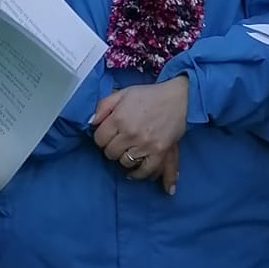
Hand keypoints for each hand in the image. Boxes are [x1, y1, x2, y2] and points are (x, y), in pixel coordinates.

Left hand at [90, 79, 189, 193]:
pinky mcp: (159, 152)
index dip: (102, 138)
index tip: (108, 135)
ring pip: (125, 163)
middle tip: (119, 142)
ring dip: (125, 158)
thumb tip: (90, 123)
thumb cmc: (148, 95)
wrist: (178, 98)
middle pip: (110, 153)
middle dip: (112, 148)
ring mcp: (145, 145)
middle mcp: (130, 133)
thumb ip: (102, 106)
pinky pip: (145, 170)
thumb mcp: (122, 94)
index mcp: (119, 118)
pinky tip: (134, 173)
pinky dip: (139, 174)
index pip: (99, 139)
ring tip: (129, 152)